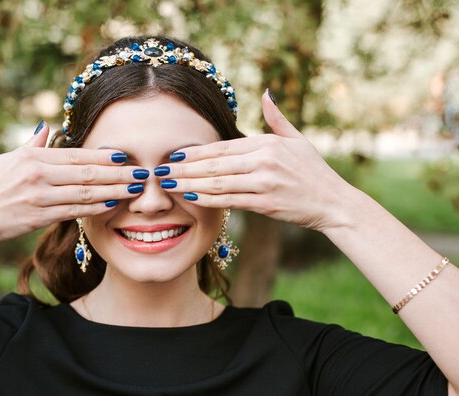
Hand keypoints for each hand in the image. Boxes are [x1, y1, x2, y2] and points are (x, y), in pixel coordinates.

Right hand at [0, 123, 145, 247]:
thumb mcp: (4, 161)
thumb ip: (30, 146)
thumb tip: (45, 126)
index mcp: (31, 159)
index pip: (75, 155)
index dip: (102, 155)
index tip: (124, 155)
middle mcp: (38, 176)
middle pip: (86, 173)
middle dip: (117, 173)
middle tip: (140, 173)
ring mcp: (39, 197)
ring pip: (85, 193)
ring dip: (113, 191)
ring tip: (134, 190)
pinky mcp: (38, 218)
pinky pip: (74, 211)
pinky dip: (95, 208)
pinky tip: (112, 205)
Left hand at [158, 90, 353, 231]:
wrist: (334, 203)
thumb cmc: (314, 172)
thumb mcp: (297, 139)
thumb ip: (277, 118)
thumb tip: (265, 93)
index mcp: (267, 143)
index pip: (222, 147)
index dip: (195, 152)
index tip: (173, 155)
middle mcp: (264, 159)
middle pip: (215, 164)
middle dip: (184, 167)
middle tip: (160, 170)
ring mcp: (265, 181)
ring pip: (219, 182)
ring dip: (190, 183)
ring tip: (168, 184)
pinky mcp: (266, 202)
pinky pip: (231, 200)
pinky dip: (208, 199)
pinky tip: (190, 197)